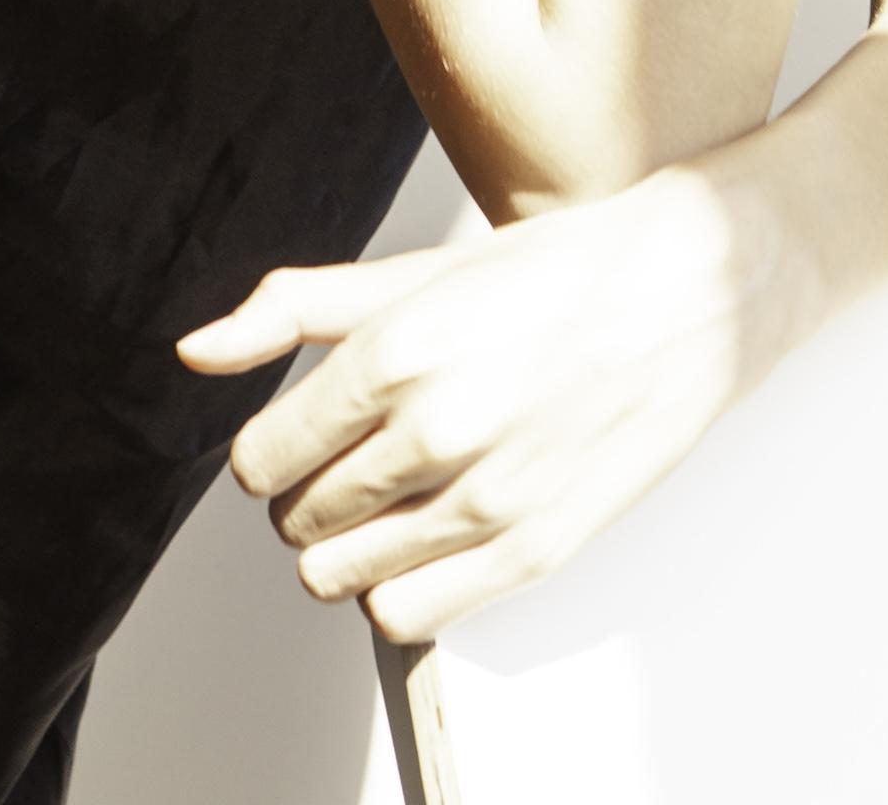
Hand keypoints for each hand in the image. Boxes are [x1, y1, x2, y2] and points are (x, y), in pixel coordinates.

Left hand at [174, 164, 792, 642]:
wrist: (689, 287)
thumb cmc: (555, 272)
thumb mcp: (416, 269)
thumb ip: (295, 309)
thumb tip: (198, 351)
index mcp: (394, 351)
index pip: (260, 458)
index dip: (269, 452)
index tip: (299, 437)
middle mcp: (434, 428)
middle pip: (296, 520)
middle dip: (308, 494)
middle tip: (355, 458)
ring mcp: (486, 497)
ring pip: (340, 578)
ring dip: (348, 547)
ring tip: (391, 497)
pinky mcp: (535, 548)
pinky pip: (409, 618)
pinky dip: (399, 589)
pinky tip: (428, 538)